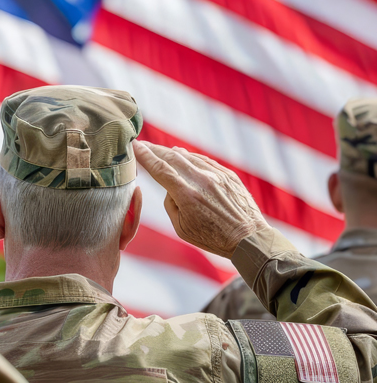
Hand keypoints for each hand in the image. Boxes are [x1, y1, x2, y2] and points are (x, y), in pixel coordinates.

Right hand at [133, 141, 269, 257]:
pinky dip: (190, 157)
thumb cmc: (212, 238)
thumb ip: (171, 204)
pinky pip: (204, 160)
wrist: (248, 238)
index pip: (160, 170)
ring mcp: (217, 175)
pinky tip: (183, 156)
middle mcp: (202, 181)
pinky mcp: (228, 175)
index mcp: (187, 196)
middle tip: (144, 145)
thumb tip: (169, 188)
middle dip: (155, 150)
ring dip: (172, 152)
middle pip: (173, 158)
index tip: (135, 147)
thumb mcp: (181, 228)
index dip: (146, 157)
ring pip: (189, 157)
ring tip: (161, 150)